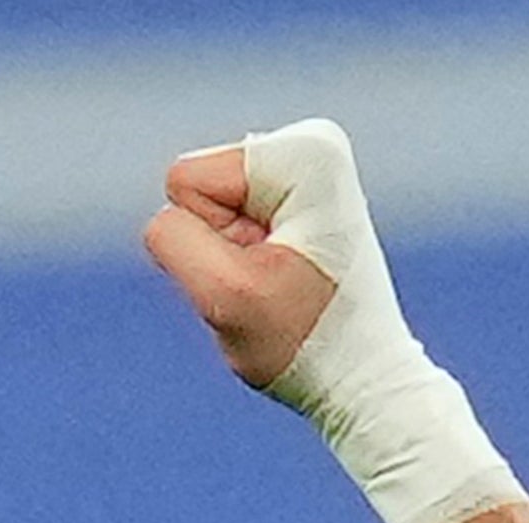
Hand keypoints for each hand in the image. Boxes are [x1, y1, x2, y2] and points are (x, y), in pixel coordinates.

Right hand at [140, 142, 333, 388]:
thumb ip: (172, 238)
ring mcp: (308, 164)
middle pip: (198, 186)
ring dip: (235, 253)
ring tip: (284, 280)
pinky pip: (230, 216)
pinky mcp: (301, 190)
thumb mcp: (223, 295)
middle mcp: (313, 142)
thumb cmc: (302, 343)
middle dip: (223, 244)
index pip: (185, 181)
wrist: (362, 373)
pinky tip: (290, 275)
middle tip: (274, 280)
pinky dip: (248, 254)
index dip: (210, 239)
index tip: (265, 269)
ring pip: (210, 205)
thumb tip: (166, 213)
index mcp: (303, 153)